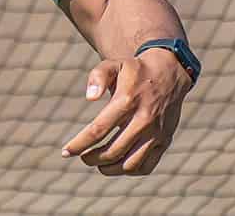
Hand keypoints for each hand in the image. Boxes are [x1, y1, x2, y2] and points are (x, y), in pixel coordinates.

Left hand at [61, 49, 192, 175]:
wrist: (169, 73)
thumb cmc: (133, 70)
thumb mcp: (113, 64)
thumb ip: (98, 77)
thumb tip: (89, 98)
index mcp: (127, 101)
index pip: (98, 129)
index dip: (80, 144)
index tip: (65, 152)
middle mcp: (144, 120)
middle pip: (112, 151)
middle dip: (92, 158)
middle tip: (82, 156)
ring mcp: (157, 133)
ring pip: (130, 164)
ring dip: (109, 168)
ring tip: (97, 163)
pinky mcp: (165, 141)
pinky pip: (147, 166)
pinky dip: (129, 170)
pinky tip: (116, 163)